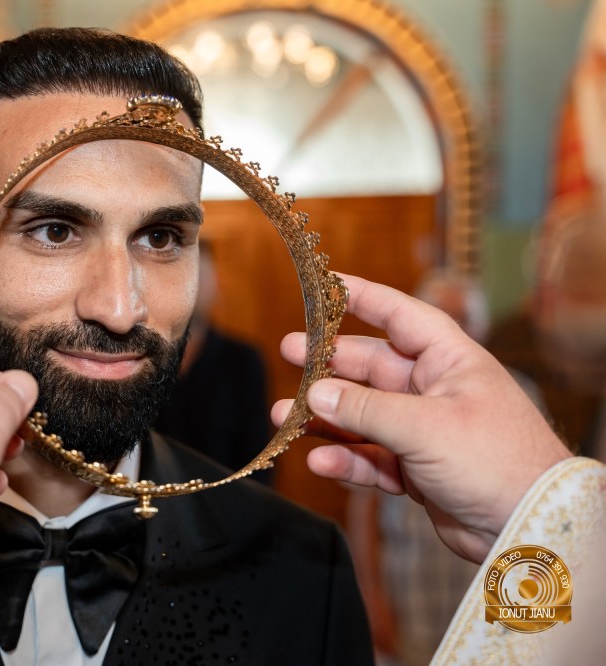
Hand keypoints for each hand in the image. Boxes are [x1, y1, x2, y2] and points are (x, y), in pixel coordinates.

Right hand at [273, 274, 571, 561]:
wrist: (529, 528)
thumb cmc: (496, 461)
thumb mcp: (425, 426)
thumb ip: (364, 410)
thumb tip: (315, 394)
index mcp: (450, 361)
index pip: (401, 316)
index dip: (364, 297)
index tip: (325, 285)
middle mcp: (435, 391)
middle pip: (371, 368)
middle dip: (329, 365)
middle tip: (289, 354)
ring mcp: (424, 432)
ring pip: (362, 416)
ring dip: (325, 418)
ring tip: (285, 418)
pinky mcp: (416, 471)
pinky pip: (370, 458)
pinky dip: (345, 459)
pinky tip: (320, 461)